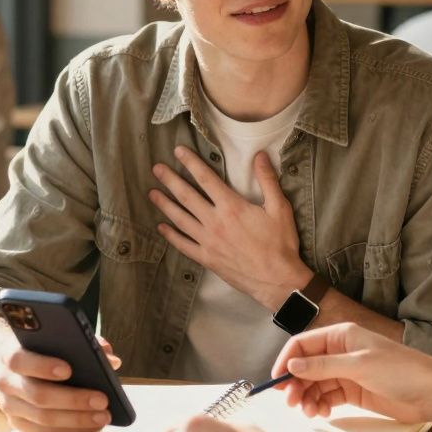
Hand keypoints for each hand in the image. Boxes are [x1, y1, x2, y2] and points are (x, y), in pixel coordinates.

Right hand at [0, 341, 122, 431]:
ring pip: (42, 417)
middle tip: (102, 400)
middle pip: (37, 394)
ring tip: (103, 416)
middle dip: (73, 399)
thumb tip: (111, 360)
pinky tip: (91, 425)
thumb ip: (83, 342)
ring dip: (76, 419)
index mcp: (9, 352)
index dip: (42, 366)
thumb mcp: (54, 338)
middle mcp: (5, 380)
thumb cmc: (41, 350)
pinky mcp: (18, 423)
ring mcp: (9, 405)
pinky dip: (70, 430)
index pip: (19, 359)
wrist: (13, 367)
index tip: (68, 370)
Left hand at [149, 147, 309, 307]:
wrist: (277, 280)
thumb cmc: (280, 243)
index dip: (191, 163)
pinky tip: (161, 227)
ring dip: (165, 204)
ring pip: (180, 219)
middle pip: (187, 196)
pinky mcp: (206, 258)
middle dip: (170, 180)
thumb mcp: (279, 208)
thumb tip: (260, 155)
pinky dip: (171, 236)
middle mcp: (215, 222)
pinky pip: (183, 245)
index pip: (206, 178)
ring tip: (151, 193)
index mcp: (232, 207)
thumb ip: (268, 180)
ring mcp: (208, 241)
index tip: (178, 151)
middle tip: (156, 168)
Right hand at [272, 322, 431, 423]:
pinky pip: (328, 396)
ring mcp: (346, 372)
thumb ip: (323, 366)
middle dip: (296, 383)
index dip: (287, 360)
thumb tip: (292, 364)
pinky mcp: (353, 391)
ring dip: (308, 397)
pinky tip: (322, 412)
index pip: (303, 344)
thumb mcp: (359, 365)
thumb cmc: (400, 369)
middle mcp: (340, 352)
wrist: (430, 392)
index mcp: (341, 335)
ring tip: (309, 412)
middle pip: (306, 366)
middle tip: (290, 402)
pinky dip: (321, 405)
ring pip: (315, 383)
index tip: (277, 380)